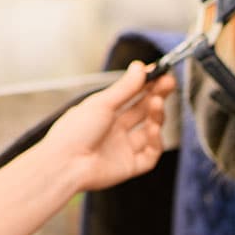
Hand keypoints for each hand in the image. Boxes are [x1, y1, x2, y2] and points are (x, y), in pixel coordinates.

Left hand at [39, 61, 175, 192]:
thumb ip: (125, 87)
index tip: (159, 72)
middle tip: (169, 82)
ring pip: (149, 131)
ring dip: (156, 116)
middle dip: (156, 96)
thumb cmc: (74, 132)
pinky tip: (153, 129)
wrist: (66, 164)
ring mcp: (124, 148)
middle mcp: (115, 130)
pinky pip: (150, 154)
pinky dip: (155, 141)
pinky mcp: (130, 166)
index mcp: (104, 113)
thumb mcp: (101, 104)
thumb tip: (140, 67)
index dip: (146, 84)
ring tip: (157, 102)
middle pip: (143, 111)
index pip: (131, 95)